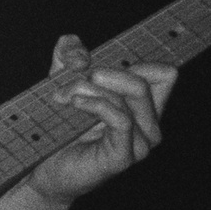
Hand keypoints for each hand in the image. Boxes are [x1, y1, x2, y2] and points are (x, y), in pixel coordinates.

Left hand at [22, 34, 175, 209]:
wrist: (45, 165)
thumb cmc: (60, 125)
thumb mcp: (61, 80)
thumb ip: (68, 56)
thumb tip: (74, 44)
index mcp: (143, 108)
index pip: (165, 75)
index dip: (136, 60)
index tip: (99, 64)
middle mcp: (149, 126)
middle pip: (144, 82)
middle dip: (103, 72)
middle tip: (72, 78)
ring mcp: (139, 144)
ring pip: (130, 98)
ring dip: (90, 88)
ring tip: (63, 94)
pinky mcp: (123, 157)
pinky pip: (120, 119)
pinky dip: (96, 104)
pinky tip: (74, 103)